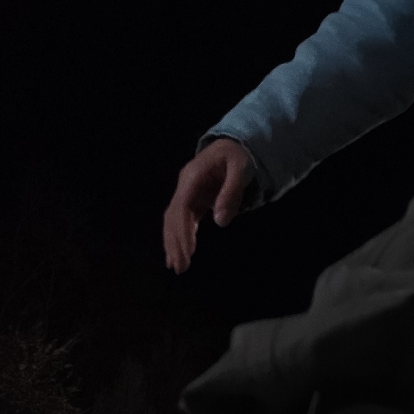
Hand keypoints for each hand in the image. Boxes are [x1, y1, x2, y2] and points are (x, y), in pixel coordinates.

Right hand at [163, 138, 253, 272]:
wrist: (231, 146)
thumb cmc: (237, 156)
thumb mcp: (240, 168)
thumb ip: (231, 193)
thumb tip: (220, 221)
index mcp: (192, 177)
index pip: (182, 207)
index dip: (184, 230)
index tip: (188, 251)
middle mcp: (184, 187)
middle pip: (173, 217)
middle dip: (176, 242)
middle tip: (181, 267)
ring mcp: (186, 194)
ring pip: (173, 221)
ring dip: (173, 244)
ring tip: (176, 267)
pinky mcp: (192, 201)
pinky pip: (181, 222)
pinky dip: (178, 238)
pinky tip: (177, 256)